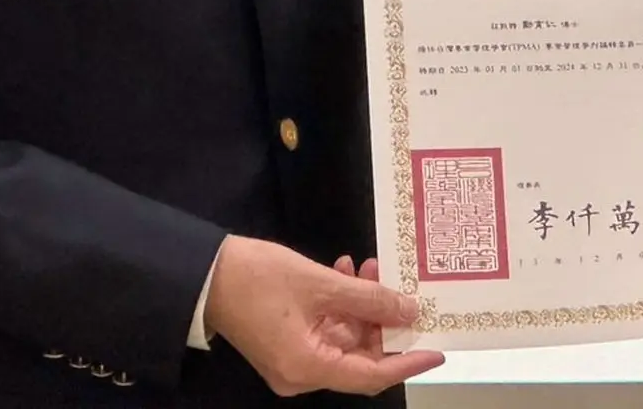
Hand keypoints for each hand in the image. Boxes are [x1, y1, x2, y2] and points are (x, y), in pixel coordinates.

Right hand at [204, 235, 442, 396]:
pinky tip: (346, 270)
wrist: (205, 275)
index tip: (437, 349)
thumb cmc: (259, 278)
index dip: (407, 363)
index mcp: (308, 368)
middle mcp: (301, 374)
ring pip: (344, 338)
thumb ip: (369, 299)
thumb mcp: (321, 284)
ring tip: (368, 267)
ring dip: (362, 304)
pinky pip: (326, 330)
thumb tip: (408, 312)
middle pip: (360, 357)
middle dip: (383, 320)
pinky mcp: (286, 343)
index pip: (371, 376)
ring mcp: (292, 360)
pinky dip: (341, 304)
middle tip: (398, 284)